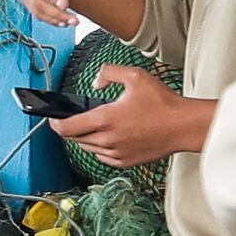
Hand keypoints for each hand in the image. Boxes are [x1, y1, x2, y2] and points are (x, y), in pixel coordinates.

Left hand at [50, 65, 209, 168]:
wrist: (183, 126)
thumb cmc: (162, 102)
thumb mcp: (135, 76)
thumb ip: (108, 73)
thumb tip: (95, 83)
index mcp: (107, 119)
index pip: (68, 127)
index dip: (55, 123)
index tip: (52, 118)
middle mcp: (108, 140)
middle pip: (75, 138)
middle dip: (70, 128)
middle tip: (71, 118)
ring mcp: (117, 153)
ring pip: (88, 148)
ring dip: (84, 138)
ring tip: (91, 125)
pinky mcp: (125, 162)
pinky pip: (102, 157)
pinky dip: (99, 148)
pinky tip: (107, 137)